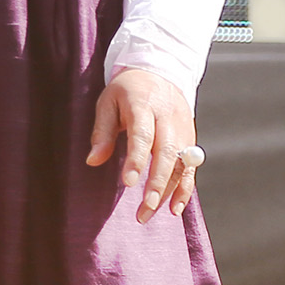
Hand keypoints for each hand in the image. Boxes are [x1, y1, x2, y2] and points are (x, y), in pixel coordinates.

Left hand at [87, 67, 198, 220]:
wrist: (160, 72)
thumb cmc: (128, 90)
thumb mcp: (108, 102)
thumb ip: (102, 132)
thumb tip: (93, 161)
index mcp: (144, 104)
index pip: (143, 134)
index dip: (137, 159)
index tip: (129, 182)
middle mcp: (168, 117)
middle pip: (167, 152)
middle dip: (158, 183)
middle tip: (144, 209)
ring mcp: (183, 128)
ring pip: (181, 163)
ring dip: (169, 191)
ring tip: (150, 212)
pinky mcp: (191, 137)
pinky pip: (191, 166)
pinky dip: (185, 188)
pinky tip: (174, 208)